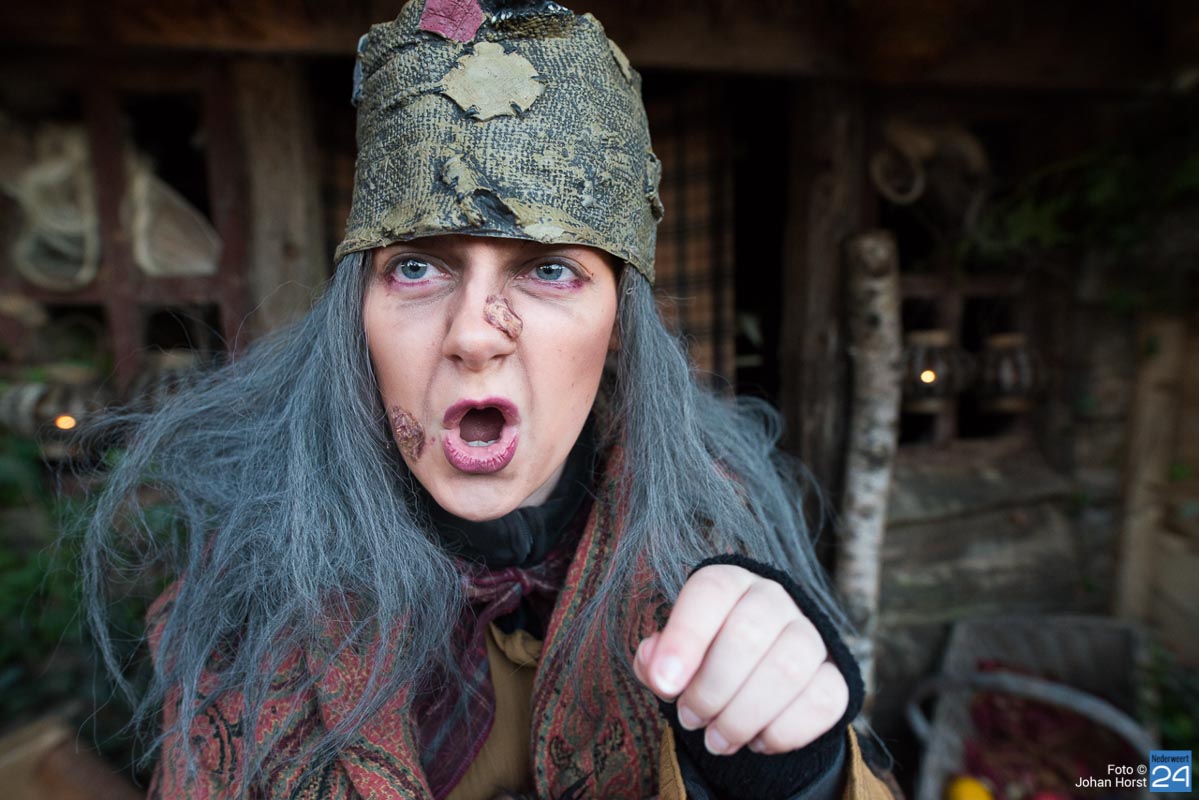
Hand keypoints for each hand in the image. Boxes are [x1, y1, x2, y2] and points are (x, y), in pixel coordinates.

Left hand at [633, 564, 848, 756]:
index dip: (686, 638)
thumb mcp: (671, 657)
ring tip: (715, 739)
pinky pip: (820, 703)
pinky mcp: (835, 675)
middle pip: (748, 634)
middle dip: (711, 689)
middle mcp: (773, 599)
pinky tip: (756, 742)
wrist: (754, 679)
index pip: (712, 592)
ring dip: (742, 716)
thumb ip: (655, 659)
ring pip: (787, 671)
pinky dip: (782, 733)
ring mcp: (810, 635)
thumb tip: (654, 665)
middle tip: (690, 719)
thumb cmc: (703, 660)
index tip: (666, 685)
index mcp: (729, 583)